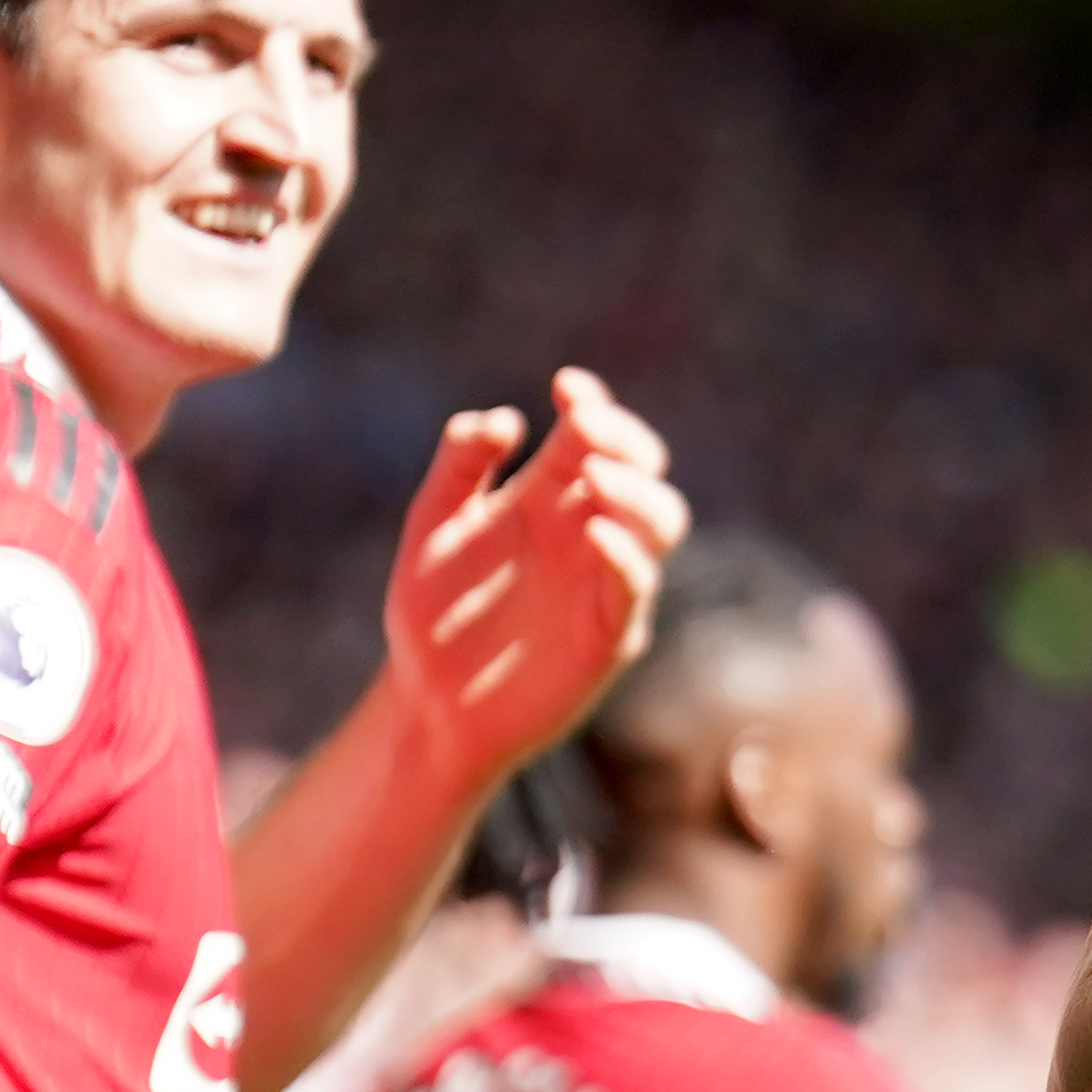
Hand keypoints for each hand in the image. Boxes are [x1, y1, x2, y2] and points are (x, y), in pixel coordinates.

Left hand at [381, 369, 686, 790]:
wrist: (430, 703)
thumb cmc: (433, 613)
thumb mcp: (432, 526)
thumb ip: (460, 465)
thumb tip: (509, 419)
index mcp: (547, 497)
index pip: (592, 434)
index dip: (591, 403)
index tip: (565, 389)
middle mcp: (586, 532)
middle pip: (641, 469)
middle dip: (625, 438)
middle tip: (586, 427)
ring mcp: (604, 581)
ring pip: (660, 520)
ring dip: (636, 491)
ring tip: (594, 477)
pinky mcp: (610, 633)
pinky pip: (637, 585)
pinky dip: (626, 553)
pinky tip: (594, 532)